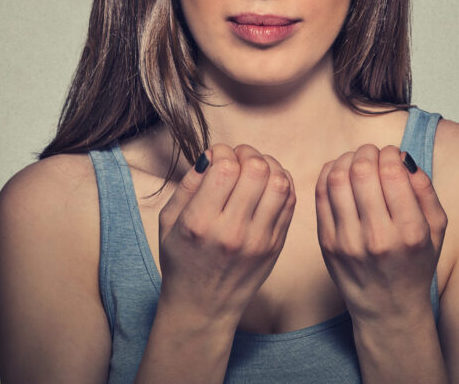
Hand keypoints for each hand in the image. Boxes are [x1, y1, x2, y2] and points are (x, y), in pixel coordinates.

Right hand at [157, 143, 295, 324]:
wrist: (203, 306)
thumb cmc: (181, 261)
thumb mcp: (168, 222)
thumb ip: (188, 184)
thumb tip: (212, 154)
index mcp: (200, 223)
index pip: (225, 168)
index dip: (223, 151)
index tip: (217, 156)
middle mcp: (232, 231)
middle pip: (256, 170)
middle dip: (248, 153)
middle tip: (239, 157)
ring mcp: (258, 240)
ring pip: (279, 183)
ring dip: (268, 165)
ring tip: (255, 167)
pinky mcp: (275, 245)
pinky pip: (290, 201)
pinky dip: (282, 182)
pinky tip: (267, 182)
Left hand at [315, 144, 446, 323]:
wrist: (388, 307)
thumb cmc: (415, 264)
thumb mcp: (437, 230)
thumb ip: (425, 190)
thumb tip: (403, 157)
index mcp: (410, 232)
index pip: (392, 174)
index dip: (390, 153)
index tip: (392, 154)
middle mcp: (378, 237)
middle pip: (362, 172)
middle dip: (367, 152)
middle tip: (372, 153)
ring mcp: (348, 241)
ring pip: (338, 179)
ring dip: (347, 159)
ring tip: (356, 160)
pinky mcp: (326, 244)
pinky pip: (321, 195)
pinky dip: (329, 174)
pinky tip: (339, 171)